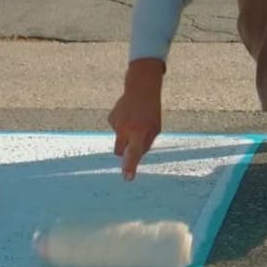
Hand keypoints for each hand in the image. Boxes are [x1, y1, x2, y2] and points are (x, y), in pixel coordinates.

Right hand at [108, 59, 163, 180]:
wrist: (141, 88)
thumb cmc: (151, 111)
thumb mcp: (156, 128)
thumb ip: (146, 144)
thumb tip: (135, 157)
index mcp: (140, 131)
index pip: (135, 153)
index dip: (130, 166)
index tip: (127, 178)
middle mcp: (126, 129)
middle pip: (120, 152)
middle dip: (125, 152)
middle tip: (133, 141)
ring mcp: (116, 123)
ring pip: (119, 139)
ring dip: (126, 135)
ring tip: (136, 120)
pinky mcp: (110, 118)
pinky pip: (116, 129)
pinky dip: (122, 125)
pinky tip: (129, 115)